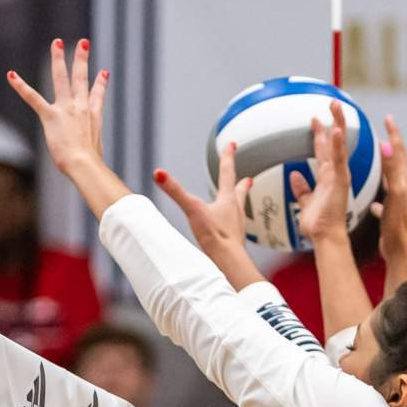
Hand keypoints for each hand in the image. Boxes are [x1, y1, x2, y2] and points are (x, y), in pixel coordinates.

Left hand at [7, 39, 109, 182]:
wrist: (84, 165)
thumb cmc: (91, 166)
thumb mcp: (96, 155)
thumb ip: (94, 153)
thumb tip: (99, 171)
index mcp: (93, 117)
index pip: (97, 95)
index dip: (101, 83)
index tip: (104, 73)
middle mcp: (80, 108)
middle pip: (81, 78)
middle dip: (81, 59)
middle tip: (82, 43)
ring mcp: (65, 109)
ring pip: (62, 77)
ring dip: (59, 58)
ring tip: (57, 42)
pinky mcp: (50, 116)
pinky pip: (33, 97)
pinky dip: (21, 86)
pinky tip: (11, 75)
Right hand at [153, 143, 259, 282]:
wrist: (229, 262)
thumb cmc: (215, 236)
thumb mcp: (192, 209)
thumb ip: (175, 191)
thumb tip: (158, 173)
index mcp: (227, 200)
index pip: (227, 172)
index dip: (227, 156)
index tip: (231, 144)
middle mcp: (236, 211)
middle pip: (240, 192)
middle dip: (242, 183)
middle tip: (248, 178)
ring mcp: (237, 226)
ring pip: (240, 210)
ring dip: (239, 203)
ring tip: (239, 202)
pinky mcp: (234, 241)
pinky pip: (235, 228)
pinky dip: (233, 224)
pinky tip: (230, 231)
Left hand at [287, 114, 354, 249]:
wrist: (325, 236)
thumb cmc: (318, 224)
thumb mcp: (304, 203)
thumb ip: (301, 190)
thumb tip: (294, 177)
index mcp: (327, 177)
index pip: (324, 150)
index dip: (320, 135)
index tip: (315, 120)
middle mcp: (335, 173)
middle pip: (334, 141)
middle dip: (333, 121)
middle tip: (332, 102)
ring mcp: (339, 175)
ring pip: (339, 144)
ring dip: (338, 123)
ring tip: (336, 105)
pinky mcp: (341, 180)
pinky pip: (338, 159)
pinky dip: (338, 144)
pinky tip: (336, 129)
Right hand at [372, 115, 406, 271]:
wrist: (400, 248)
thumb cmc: (397, 222)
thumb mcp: (395, 192)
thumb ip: (392, 170)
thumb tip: (387, 146)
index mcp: (405, 179)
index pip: (399, 150)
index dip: (393, 133)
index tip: (388, 118)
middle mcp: (404, 186)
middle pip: (397, 160)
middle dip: (390, 145)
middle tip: (383, 131)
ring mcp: (399, 199)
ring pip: (392, 176)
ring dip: (385, 165)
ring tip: (376, 157)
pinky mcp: (393, 211)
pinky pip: (385, 195)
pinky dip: (379, 189)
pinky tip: (371, 198)